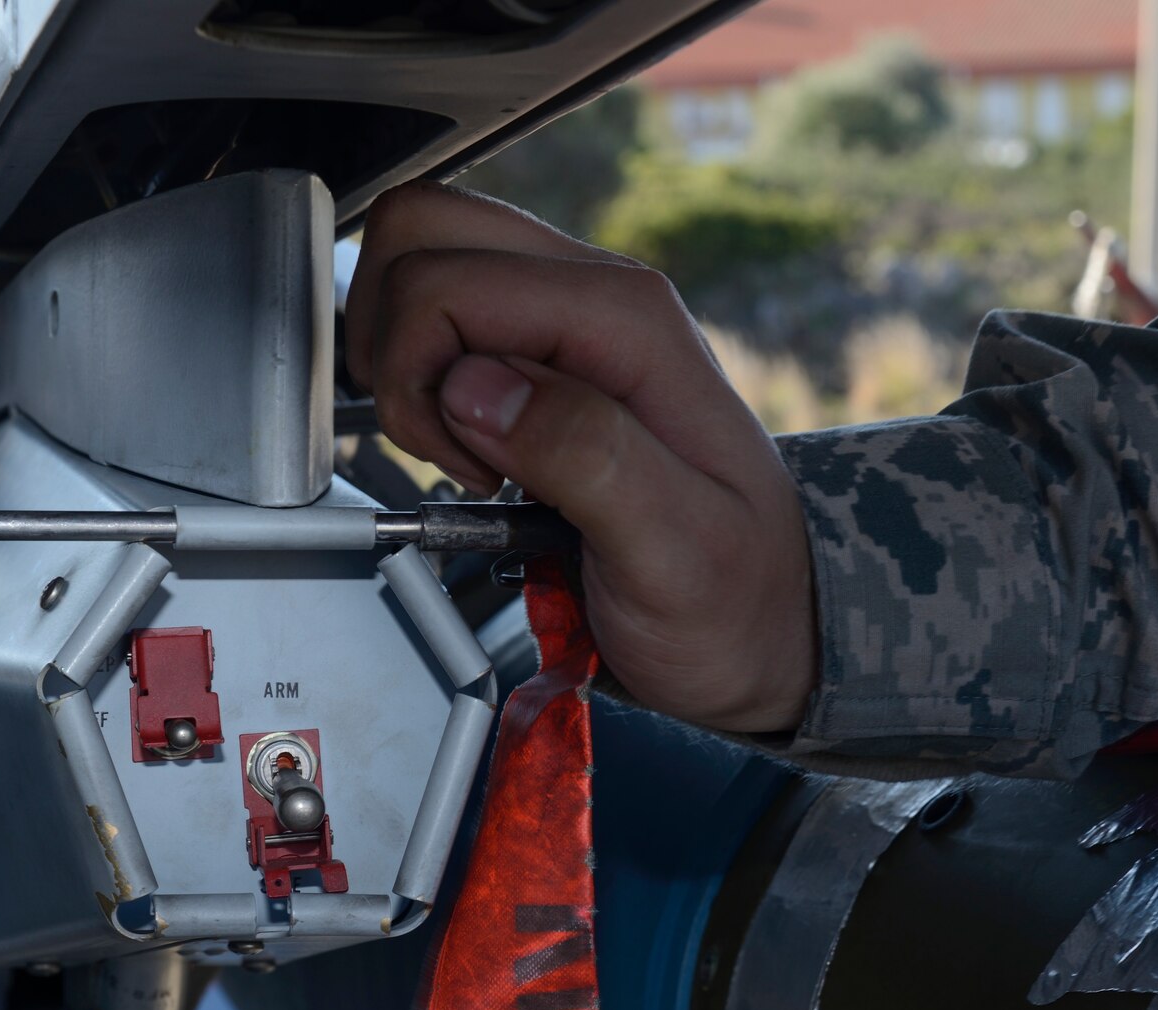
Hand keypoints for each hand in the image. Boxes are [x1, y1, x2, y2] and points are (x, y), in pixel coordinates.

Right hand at [347, 182, 816, 734]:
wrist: (764, 631)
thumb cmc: (732, 599)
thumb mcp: (673, 548)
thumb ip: (583, 455)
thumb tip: (477, 384)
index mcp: (628, 321)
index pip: (449, 279)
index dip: (421, 379)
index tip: (470, 471)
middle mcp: (596, 296)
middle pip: (423, 229)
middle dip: (394, 345)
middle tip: (441, 446)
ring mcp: (566, 319)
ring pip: (423, 261)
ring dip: (405, 362)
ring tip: (463, 456)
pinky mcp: (544, 356)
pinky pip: (443, 319)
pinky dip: (422, 381)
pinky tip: (471, 454)